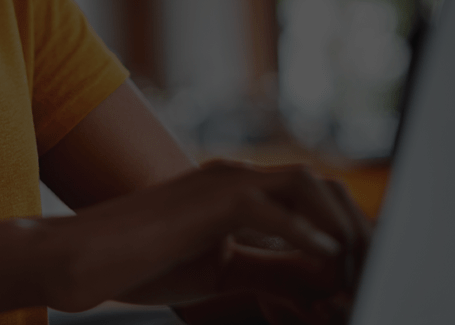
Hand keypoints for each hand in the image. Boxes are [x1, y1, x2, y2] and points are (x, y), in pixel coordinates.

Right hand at [30, 160, 370, 315]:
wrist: (84, 256)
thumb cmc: (143, 263)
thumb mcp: (220, 269)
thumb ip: (268, 267)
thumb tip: (318, 279)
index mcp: (236, 189)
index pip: (308, 195)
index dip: (342, 228)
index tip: (359, 269)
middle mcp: (235, 175)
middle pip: (319, 183)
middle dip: (353, 224)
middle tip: (369, 266)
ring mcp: (223, 182)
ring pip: (306, 185)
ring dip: (338, 225)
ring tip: (350, 266)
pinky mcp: (211, 201)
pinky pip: (273, 210)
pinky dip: (307, 235)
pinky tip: (325, 261)